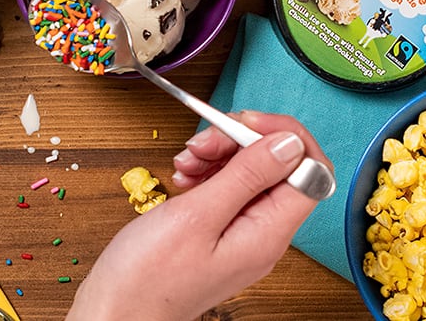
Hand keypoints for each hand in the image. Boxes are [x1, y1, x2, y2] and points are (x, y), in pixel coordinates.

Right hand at [66, 112, 330, 320]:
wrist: (114, 314)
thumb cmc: (147, 278)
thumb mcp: (198, 215)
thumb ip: (247, 175)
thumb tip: (289, 144)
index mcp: (268, 233)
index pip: (310, 170)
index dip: (284, 138)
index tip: (245, 123)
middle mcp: (263, 235)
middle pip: (279, 167)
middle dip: (242, 141)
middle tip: (204, 142)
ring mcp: (243, 235)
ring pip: (251, 174)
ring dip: (221, 155)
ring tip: (187, 160)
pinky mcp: (221, 234)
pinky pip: (229, 191)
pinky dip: (208, 173)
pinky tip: (185, 175)